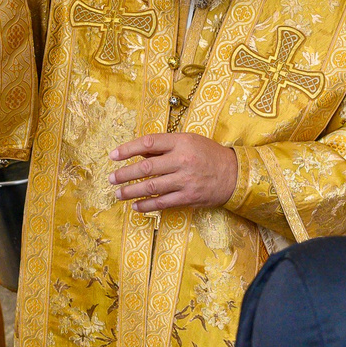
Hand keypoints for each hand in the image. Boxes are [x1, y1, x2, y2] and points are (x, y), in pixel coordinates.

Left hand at [108, 133, 237, 211]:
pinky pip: (163, 203)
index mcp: (181, 142)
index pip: (148, 143)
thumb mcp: (189, 141)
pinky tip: (136, 206)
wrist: (234, 174)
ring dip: (131, 191)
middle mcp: (182, 160)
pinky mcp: (189, 197)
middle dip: (125, 174)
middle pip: (146, 168)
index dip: (127, 149)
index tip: (113, 156)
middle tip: (111, 179)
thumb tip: (138, 153)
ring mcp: (185, 180)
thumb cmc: (208, 154)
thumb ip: (165, 147)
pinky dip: (147, 205)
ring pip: (152, 187)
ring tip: (118, 193)